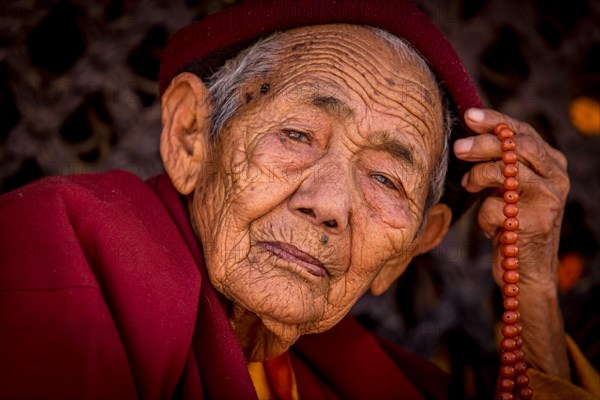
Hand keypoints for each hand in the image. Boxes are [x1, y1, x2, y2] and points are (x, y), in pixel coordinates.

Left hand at [454, 108, 570, 378]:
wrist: (525, 273)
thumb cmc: (510, 225)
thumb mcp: (506, 188)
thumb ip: (499, 162)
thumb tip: (468, 132)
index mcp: (552, 165)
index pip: (522, 132)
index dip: (494, 120)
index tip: (467, 115)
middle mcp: (557, 178)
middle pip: (516, 146)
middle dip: (481, 144)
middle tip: (458, 148)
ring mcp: (549, 200)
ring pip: (506, 171)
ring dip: (478, 177)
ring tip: (470, 187)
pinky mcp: (535, 223)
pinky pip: (495, 206)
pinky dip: (483, 216)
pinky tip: (489, 228)